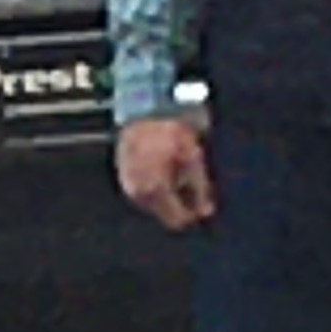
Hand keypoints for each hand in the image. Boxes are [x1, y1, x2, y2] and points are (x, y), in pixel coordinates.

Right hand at [116, 116, 216, 230]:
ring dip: (166, 195)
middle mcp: (139, 193)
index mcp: (157, 190)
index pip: (178, 221)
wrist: (143, 111)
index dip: (193, 215)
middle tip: (190, 182)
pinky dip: (154, 186)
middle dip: (180, 204)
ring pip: (153, 204)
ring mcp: (128, 185)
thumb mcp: (193, 158)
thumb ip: (201, 189)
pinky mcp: (123, 176)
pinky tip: (162, 168)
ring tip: (175, 170)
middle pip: (165, 215)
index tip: (203, 205)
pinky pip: (142, 192)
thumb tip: (207, 212)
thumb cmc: (171, 132)